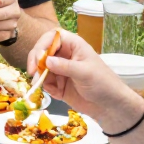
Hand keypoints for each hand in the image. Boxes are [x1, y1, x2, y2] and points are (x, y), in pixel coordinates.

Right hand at [29, 28, 143, 133]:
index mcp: (73, 46)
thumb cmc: (103, 83)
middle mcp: (64, 55)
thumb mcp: (84, 72)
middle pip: (42, 52)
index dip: (42, 44)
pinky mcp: (59, 84)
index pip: (52, 37)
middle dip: (36, 61)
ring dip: (39, 76)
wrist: (110, 106)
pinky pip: (46, 83)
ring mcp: (61, 70)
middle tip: (33, 72)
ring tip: (39, 85)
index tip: (39, 57)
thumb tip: (45, 60)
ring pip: (41, 68)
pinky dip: (47, 87)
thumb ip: (64, 66)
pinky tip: (55, 93)